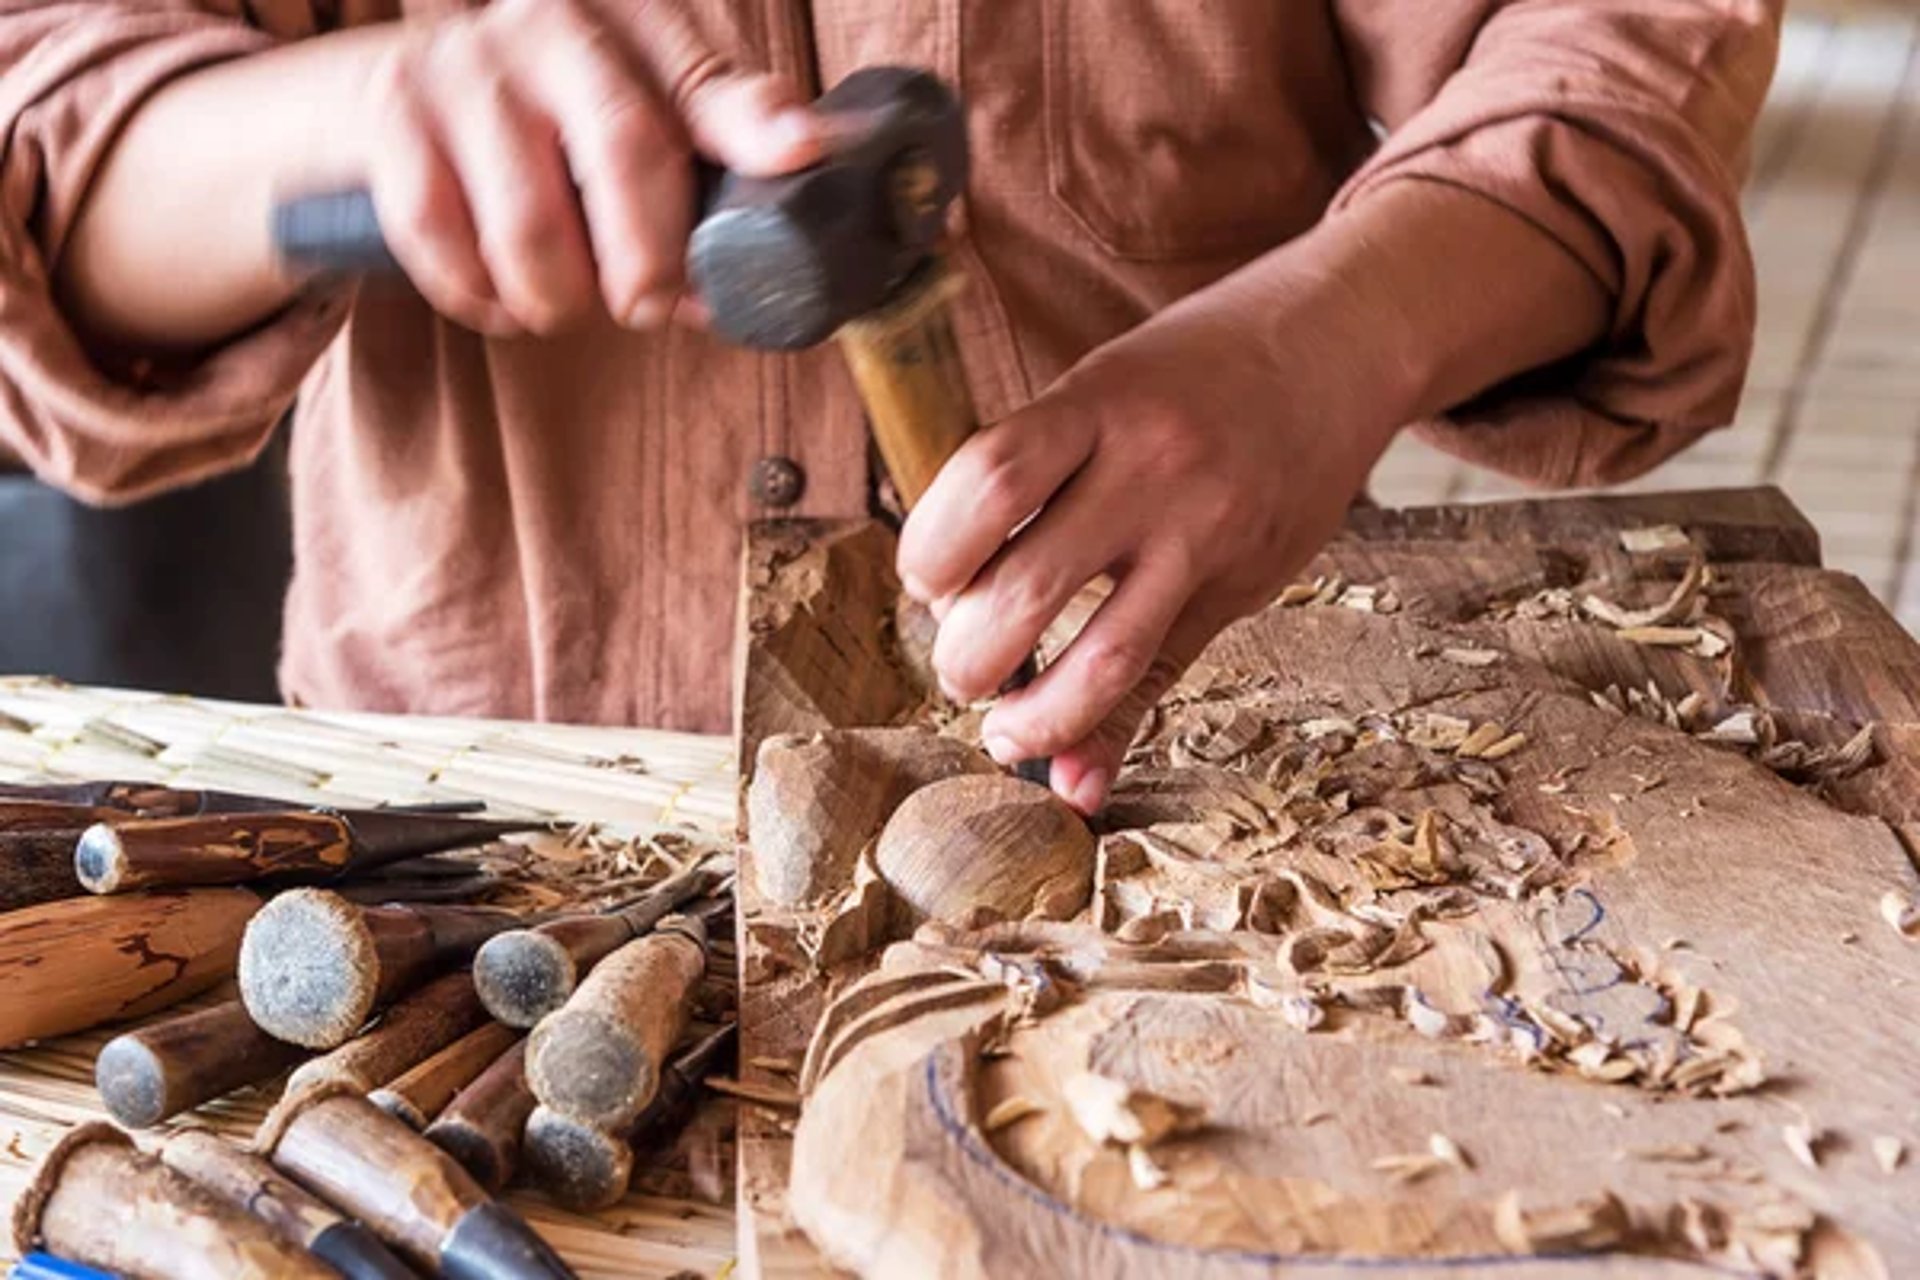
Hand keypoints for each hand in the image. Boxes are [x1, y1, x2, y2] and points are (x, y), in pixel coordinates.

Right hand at [353, 0, 819, 334]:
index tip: (799, 151)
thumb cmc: (555, 130)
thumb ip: (708, 188)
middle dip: (649, 261)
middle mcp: (557, 22)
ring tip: (566, 303)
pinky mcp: (396, 113)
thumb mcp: (642, 130)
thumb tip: (759, 284)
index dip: (755, 123)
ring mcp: (469, 61)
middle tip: (648, 306)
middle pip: (626, 149)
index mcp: (639, 22)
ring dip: (557, 295)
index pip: (708, 80)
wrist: (401, 96)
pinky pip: (446, 238)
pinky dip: (481, 294)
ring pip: (531, 221)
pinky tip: (501, 294)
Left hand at [896, 294, 1402, 814]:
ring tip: (1003, 725)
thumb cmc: (1194, 370)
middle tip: (959, 664)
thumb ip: (1034, 478)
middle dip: (967, 653)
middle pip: (1028, 586)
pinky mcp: (1242, 586)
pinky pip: (1166, 678)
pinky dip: (1110, 740)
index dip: (933, 549)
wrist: (1336, 345)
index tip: (925, 579)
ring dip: (1034, 715)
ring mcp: (1205, 535)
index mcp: (1098, 407)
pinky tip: (1075, 775)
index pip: (989, 482)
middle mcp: (1153, 472)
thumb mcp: (1103, 388)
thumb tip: (952, 577)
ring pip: (1104, 656)